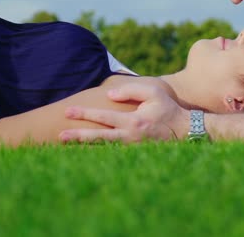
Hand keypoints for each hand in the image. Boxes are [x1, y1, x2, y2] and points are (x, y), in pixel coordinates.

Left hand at [59, 83, 189, 143]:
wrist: (184, 130)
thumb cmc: (167, 108)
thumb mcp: (154, 92)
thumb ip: (131, 90)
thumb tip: (109, 95)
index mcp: (133, 121)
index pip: (103, 117)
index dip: (85, 114)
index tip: (68, 111)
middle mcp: (129, 137)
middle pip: (98, 137)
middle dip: (78, 135)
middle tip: (59, 135)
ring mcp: (131, 148)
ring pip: (102, 148)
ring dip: (84, 146)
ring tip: (65, 145)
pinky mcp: (133, 153)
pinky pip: (111, 153)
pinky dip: (96, 152)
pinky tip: (83, 150)